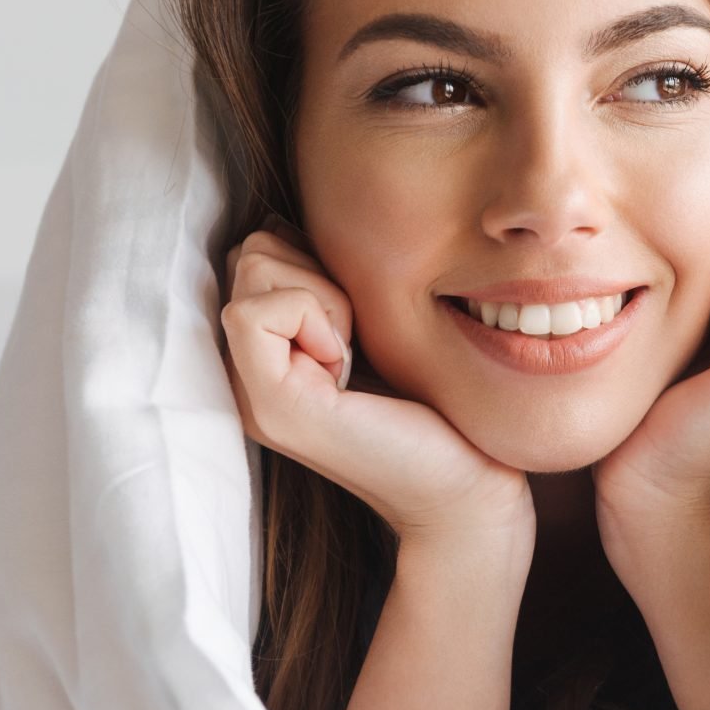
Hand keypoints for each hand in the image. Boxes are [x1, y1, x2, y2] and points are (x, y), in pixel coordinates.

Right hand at [221, 220, 531, 545]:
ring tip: (353, 356)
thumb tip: (282, 223)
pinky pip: (256, 312)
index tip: (357, 325)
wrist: (466, 487)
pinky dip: (315, 317)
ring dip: (321, 295)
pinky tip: (347, 369)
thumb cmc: (433, 405)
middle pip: (247, 251)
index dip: (314, 262)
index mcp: (264, 356)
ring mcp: (249, 393)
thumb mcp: (369, 324)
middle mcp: (243, 375)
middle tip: (356, 340)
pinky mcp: (270, 405)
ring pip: (249, 269)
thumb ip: (321, 283)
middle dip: (315, 272)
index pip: (253, 251)